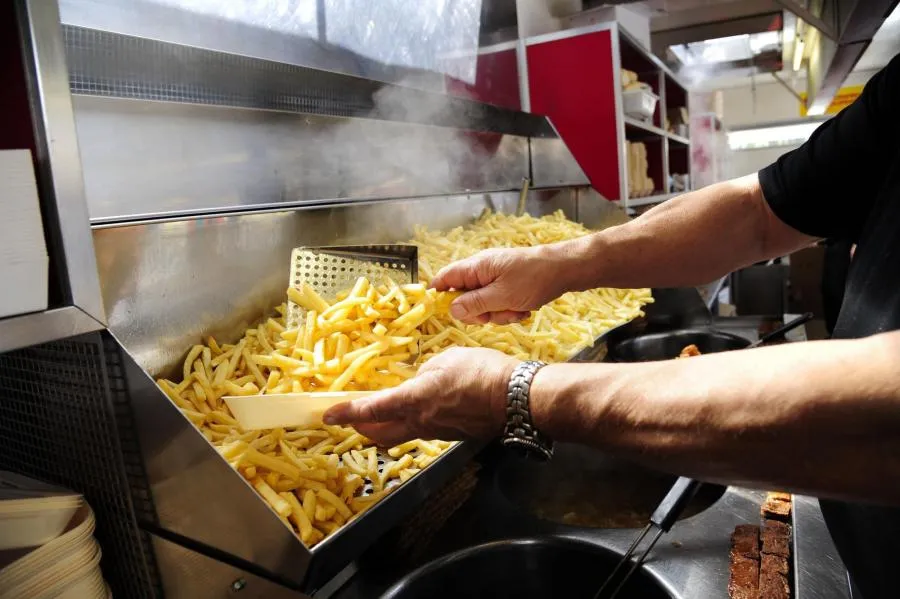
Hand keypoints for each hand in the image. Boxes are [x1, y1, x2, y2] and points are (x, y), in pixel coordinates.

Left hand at [322, 348, 519, 445]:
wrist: (516, 398)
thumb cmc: (482, 372)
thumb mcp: (446, 360)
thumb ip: (425, 372)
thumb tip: (420, 380)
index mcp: (414, 400)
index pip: (371, 410)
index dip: (347, 413)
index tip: (327, 416)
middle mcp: (421, 422)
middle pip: (379, 433)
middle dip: (360, 426)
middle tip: (350, 416)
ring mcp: (436, 431)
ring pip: (400, 433)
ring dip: (385, 424)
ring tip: (381, 409)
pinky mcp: (451, 434)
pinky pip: (422, 429)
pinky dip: (411, 420)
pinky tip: (421, 406)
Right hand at [431, 245, 571, 324]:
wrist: (564, 270)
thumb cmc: (533, 279)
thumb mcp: (502, 296)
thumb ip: (474, 304)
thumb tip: (451, 309)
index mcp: (476, 267)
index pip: (445, 278)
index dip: (439, 295)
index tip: (443, 313)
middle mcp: (482, 271)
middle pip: (463, 297)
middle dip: (478, 312)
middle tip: (493, 314)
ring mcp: (495, 279)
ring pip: (483, 304)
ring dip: (497, 313)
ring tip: (515, 310)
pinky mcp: (507, 286)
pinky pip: (498, 304)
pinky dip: (508, 310)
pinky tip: (523, 309)